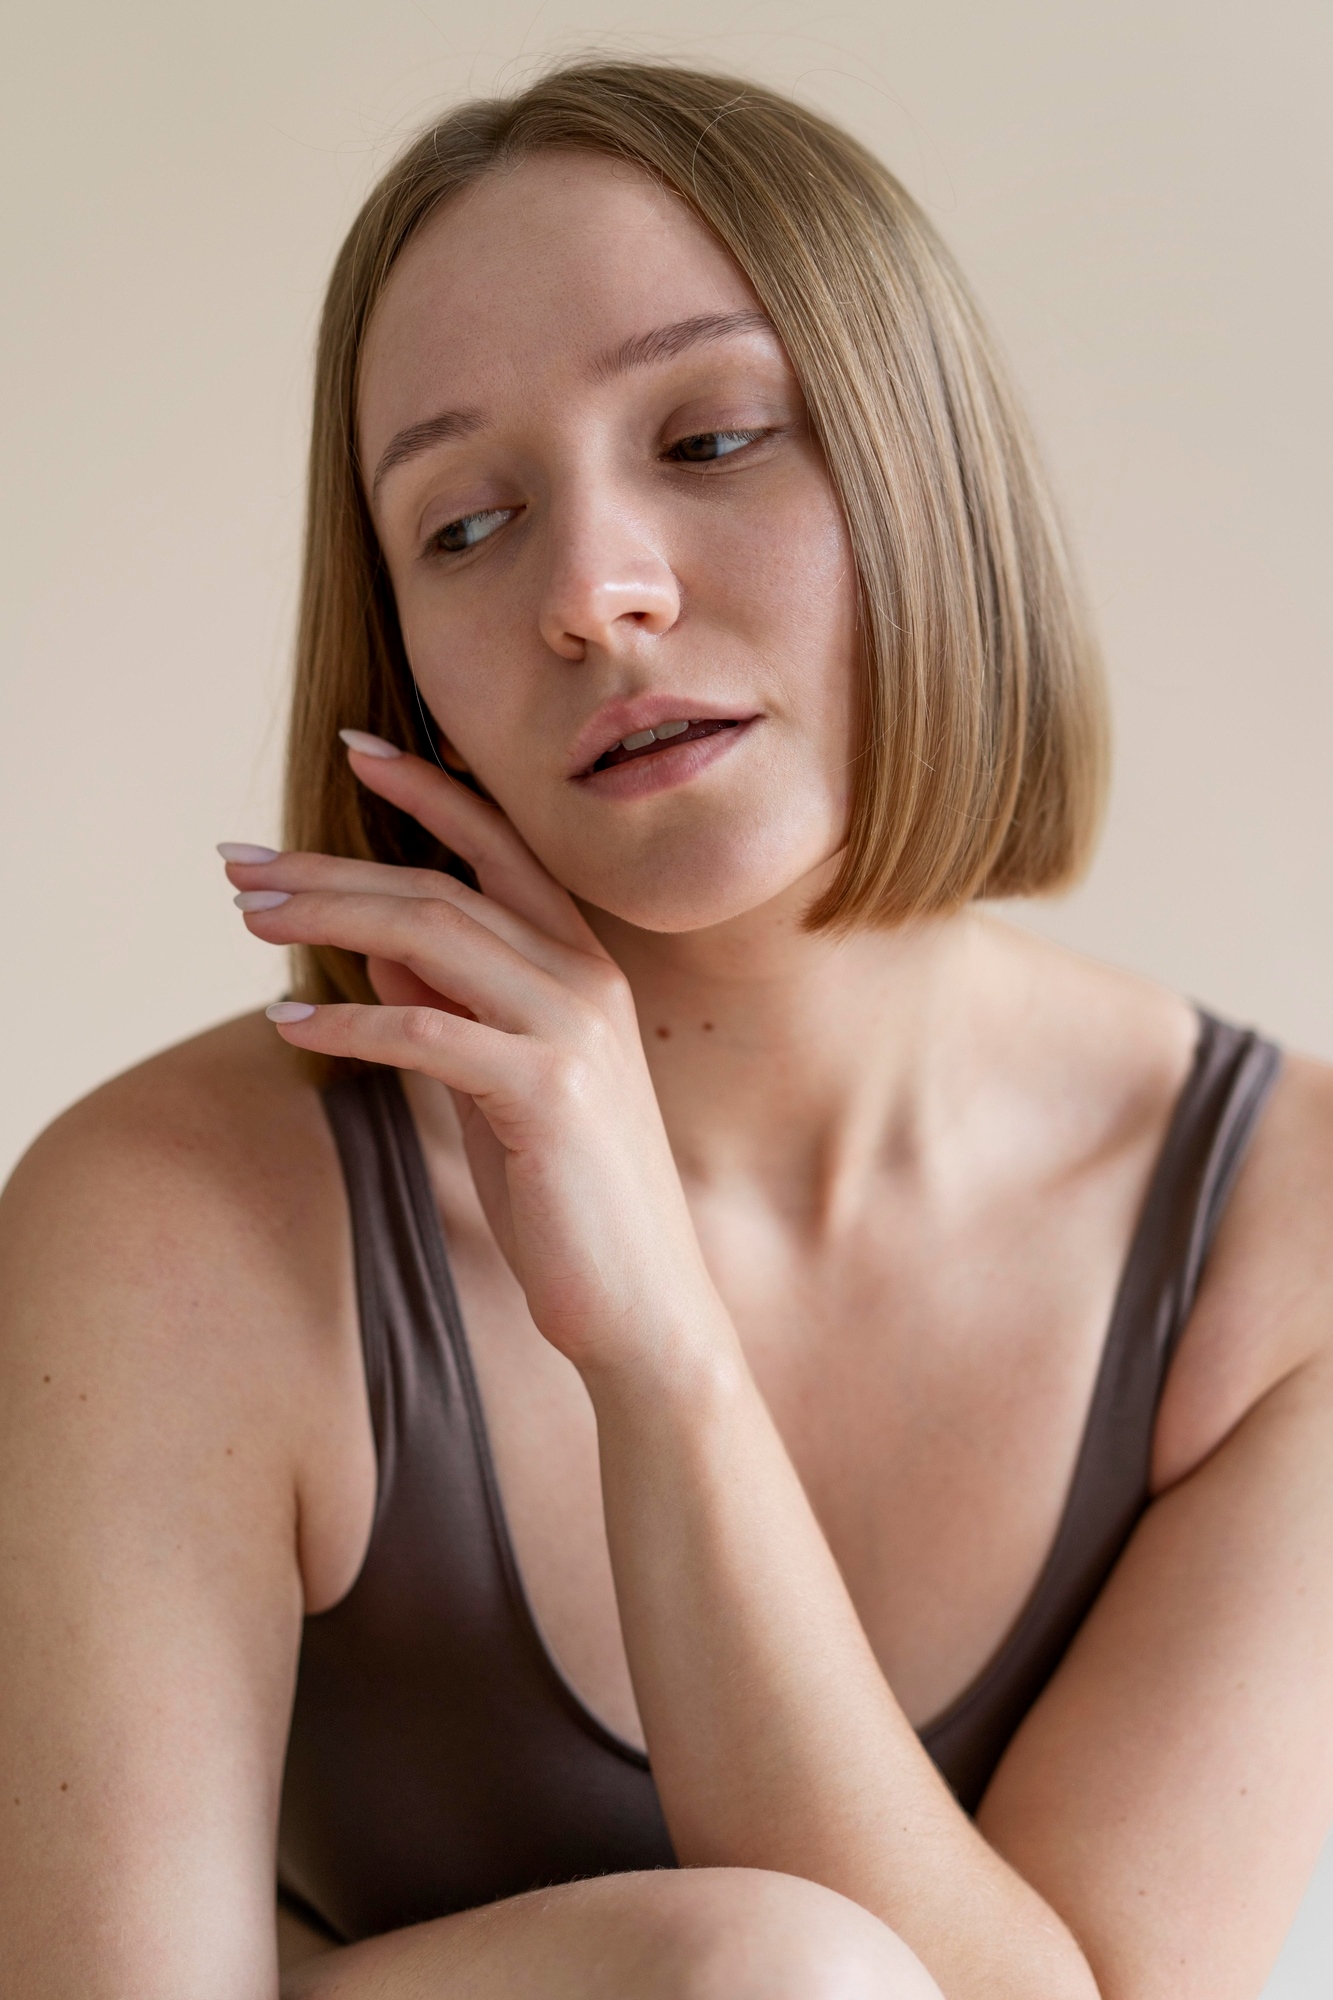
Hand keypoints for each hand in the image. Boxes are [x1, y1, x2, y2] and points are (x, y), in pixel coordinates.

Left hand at [223, 742, 727, 1378]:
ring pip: (433, 935)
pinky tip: (290, 1022)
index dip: (428, 790)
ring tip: (246, 918)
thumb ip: (454, 1000)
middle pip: (442, 885)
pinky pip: (427, 1034)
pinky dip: (349, 1023)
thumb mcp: (503, 1079)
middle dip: (330, 866)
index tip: (353, 751)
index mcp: (583, 963)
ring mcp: (573, 1031)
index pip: (500, 845)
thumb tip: (378, 938)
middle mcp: (586, 978)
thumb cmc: (567, 1190)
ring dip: (326, 918)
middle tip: (239, 863)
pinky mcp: (547, 1093)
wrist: (642, 1300)